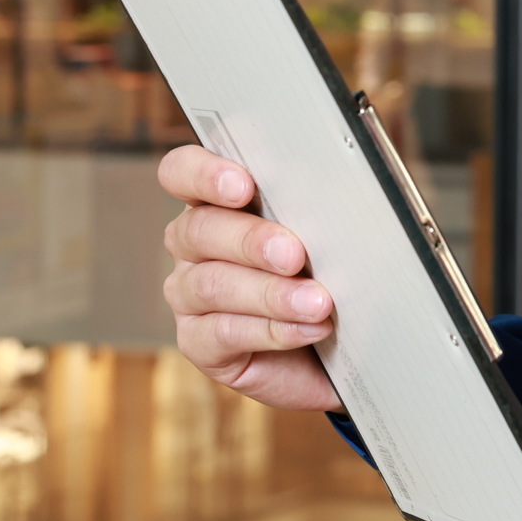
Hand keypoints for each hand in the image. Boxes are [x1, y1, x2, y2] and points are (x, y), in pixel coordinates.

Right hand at [158, 144, 344, 411]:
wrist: (328, 348)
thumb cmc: (323, 275)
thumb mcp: (322, 236)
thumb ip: (314, 212)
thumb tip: (339, 201)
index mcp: (216, 203)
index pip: (182, 172)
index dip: (203, 174)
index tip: (243, 185)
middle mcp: (194, 245)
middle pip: (198, 230)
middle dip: (250, 240)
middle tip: (294, 254)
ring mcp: (189, 296)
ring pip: (212, 285)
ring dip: (271, 293)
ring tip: (318, 302)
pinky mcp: (198, 343)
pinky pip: (224, 334)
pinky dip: (274, 331)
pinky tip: (308, 329)